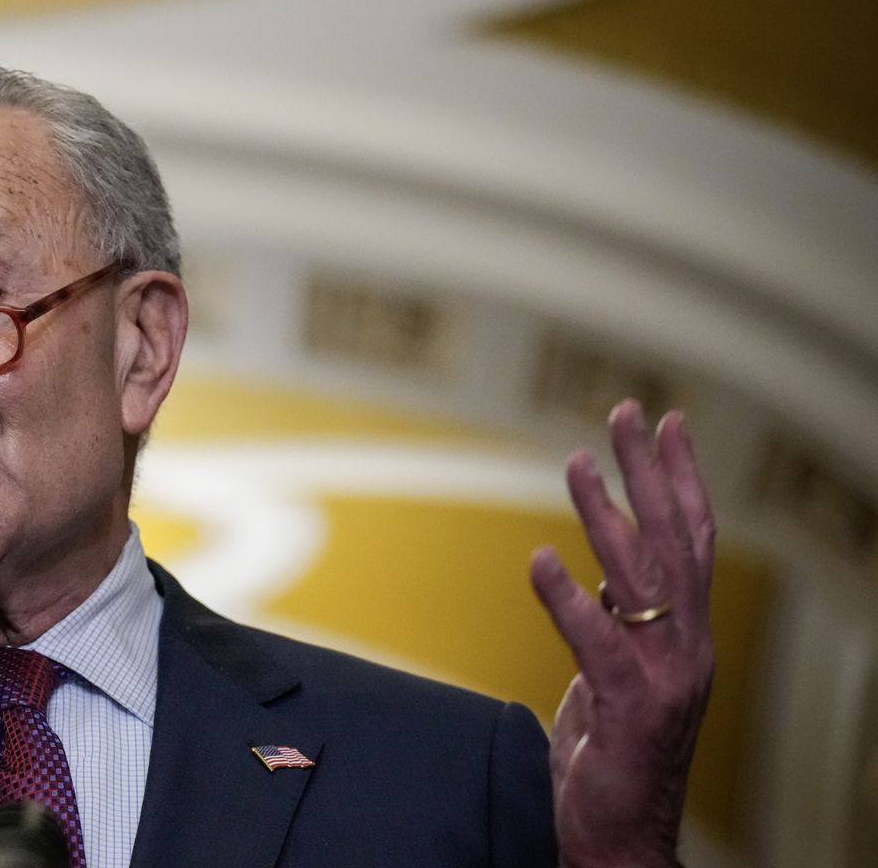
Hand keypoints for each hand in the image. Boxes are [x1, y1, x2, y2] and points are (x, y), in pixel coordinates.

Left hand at [529, 401, 715, 867]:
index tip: (666, 420)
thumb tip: (602, 570)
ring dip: (607, 515)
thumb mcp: (618, 673)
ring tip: (576, 460)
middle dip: (650, 471)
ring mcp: (663, 679)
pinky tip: (540, 559)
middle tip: (626, 408)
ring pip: (639, 580)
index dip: (681, 479)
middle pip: (675, 542)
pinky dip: (567, 598)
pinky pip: (596, 643)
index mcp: (685, 636)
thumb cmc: (615, 755)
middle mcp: (686, 648)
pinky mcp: (629, 709)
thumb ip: (618, 622)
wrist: (622, 837)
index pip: (692, 541)